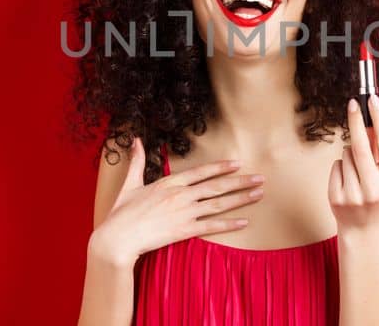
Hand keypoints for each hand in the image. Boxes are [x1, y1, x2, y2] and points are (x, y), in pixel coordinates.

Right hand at [89, 137, 265, 266]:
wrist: (117, 238)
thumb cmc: (121, 212)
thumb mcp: (130, 183)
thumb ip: (136, 160)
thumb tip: (135, 139)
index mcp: (169, 183)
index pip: (201, 172)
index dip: (220, 167)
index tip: (237, 164)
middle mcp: (181, 195)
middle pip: (217, 186)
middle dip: (240, 181)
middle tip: (260, 178)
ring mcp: (184, 213)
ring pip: (219, 204)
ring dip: (241, 199)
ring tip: (258, 194)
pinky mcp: (184, 231)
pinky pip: (211, 226)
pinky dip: (229, 224)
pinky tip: (244, 222)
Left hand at [328, 94, 378, 231]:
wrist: (364, 229)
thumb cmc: (376, 195)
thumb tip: (370, 120)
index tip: (373, 99)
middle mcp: (374, 188)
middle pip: (360, 146)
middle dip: (356, 121)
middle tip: (352, 104)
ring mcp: (354, 194)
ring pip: (345, 154)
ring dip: (349, 155)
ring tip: (357, 173)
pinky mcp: (337, 198)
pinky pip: (335, 166)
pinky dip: (340, 168)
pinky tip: (347, 182)